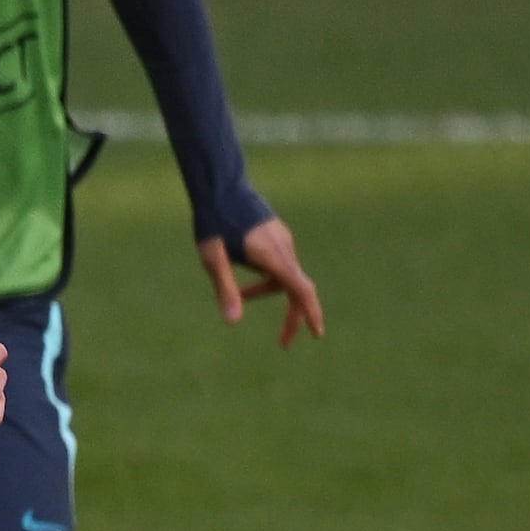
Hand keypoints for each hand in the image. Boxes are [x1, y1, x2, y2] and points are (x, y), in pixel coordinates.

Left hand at [197, 214, 325, 347]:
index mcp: (274, 256)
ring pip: (283, 276)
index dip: (311, 312)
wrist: (220, 187)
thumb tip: (233, 321)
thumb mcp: (213, 259)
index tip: (317, 333)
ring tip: (236, 295)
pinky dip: (265, 277)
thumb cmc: (213, 222)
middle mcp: (284, 249)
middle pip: (296, 289)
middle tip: (283, 343)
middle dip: (292, 316)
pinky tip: (238, 269)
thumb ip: (225, 290)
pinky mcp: (276, 236)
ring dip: (266, 292)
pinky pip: (277, 264)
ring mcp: (282, 241)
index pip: (301, 289)